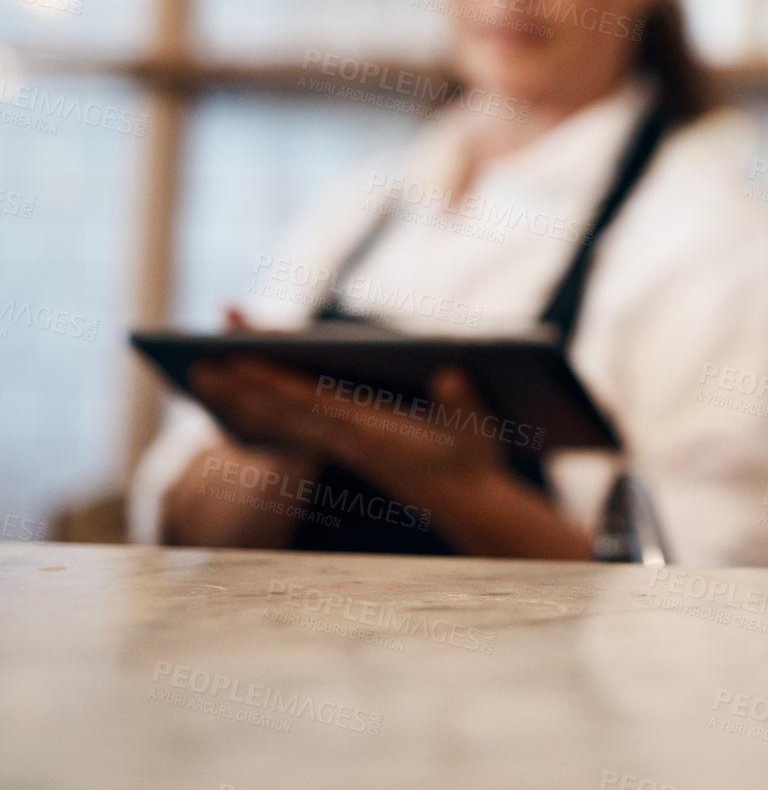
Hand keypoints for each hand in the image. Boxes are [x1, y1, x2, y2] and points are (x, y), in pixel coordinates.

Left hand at [188, 357, 508, 504]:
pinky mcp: (345, 449)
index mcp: (369, 430)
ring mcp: (342, 446)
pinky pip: (291, 431)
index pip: (309, 400)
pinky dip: (261, 415)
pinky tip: (243, 403)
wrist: (468, 505)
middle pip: (280, 411)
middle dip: (239, 387)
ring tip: (205, 377)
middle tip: (197, 364)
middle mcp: (346, 440)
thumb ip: (462, 401)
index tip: (237, 358)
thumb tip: (450, 375)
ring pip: (278, 423)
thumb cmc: (472, 460)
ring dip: (240, 400)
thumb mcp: (475, 428)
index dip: (271, 379)